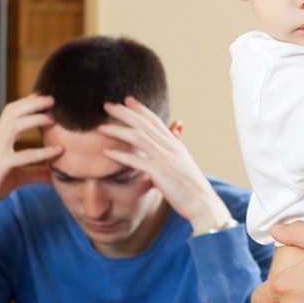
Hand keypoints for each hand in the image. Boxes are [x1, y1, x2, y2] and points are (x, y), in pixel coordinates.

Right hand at [0, 94, 61, 250]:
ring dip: (36, 119)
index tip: (43, 95)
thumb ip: (35, 172)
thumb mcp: (15, 176)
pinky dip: (43, 152)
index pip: (11, 112)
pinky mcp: (0, 166)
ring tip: (54, 119)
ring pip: (15, 125)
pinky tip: (58, 150)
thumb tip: (54, 174)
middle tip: (52, 99)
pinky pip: (23, 155)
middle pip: (13, 112)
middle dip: (33, 102)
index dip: (27, 102)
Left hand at [98, 97, 234, 232]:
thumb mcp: (184, 161)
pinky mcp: (159, 172)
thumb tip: (176, 129)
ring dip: (118, 131)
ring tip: (101, 127)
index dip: (140, 109)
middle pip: (143, 124)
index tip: (127, 100)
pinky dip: (119, 155)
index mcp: (175, 143)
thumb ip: (176, 145)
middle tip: (107, 105)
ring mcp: (165, 158)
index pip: (155, 120)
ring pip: (138, 137)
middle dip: (124, 113)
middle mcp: (170, 146)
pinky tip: (105, 152)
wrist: (202, 202)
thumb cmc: (192, 186)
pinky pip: (136, 161)